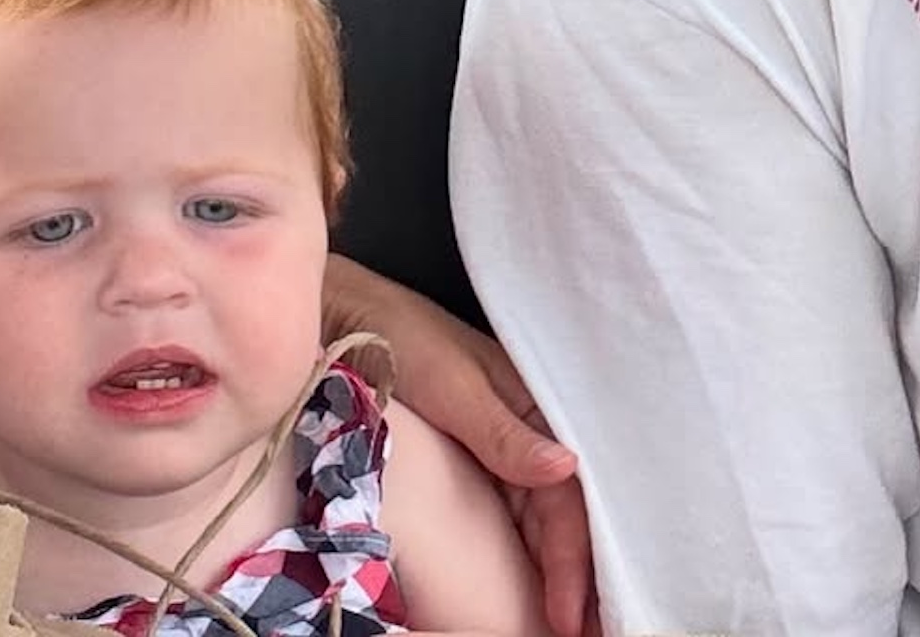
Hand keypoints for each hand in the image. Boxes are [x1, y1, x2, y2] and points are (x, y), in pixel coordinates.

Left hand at [323, 255, 592, 636]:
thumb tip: (567, 467)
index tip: (569, 617)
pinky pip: (508, 515)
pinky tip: (532, 589)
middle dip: (578, 578)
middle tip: (582, 635)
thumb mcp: (451, 382)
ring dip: (555, 573)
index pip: (567, 496)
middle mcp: (523, 430)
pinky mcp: (467, 461)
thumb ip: (504, 430)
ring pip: (539, 521)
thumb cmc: (395, 335)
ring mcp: (496, 447)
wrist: (337, 314)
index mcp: (533, 404)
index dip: (574, 560)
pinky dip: (524, 555)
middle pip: (562, 515)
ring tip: (566, 626)